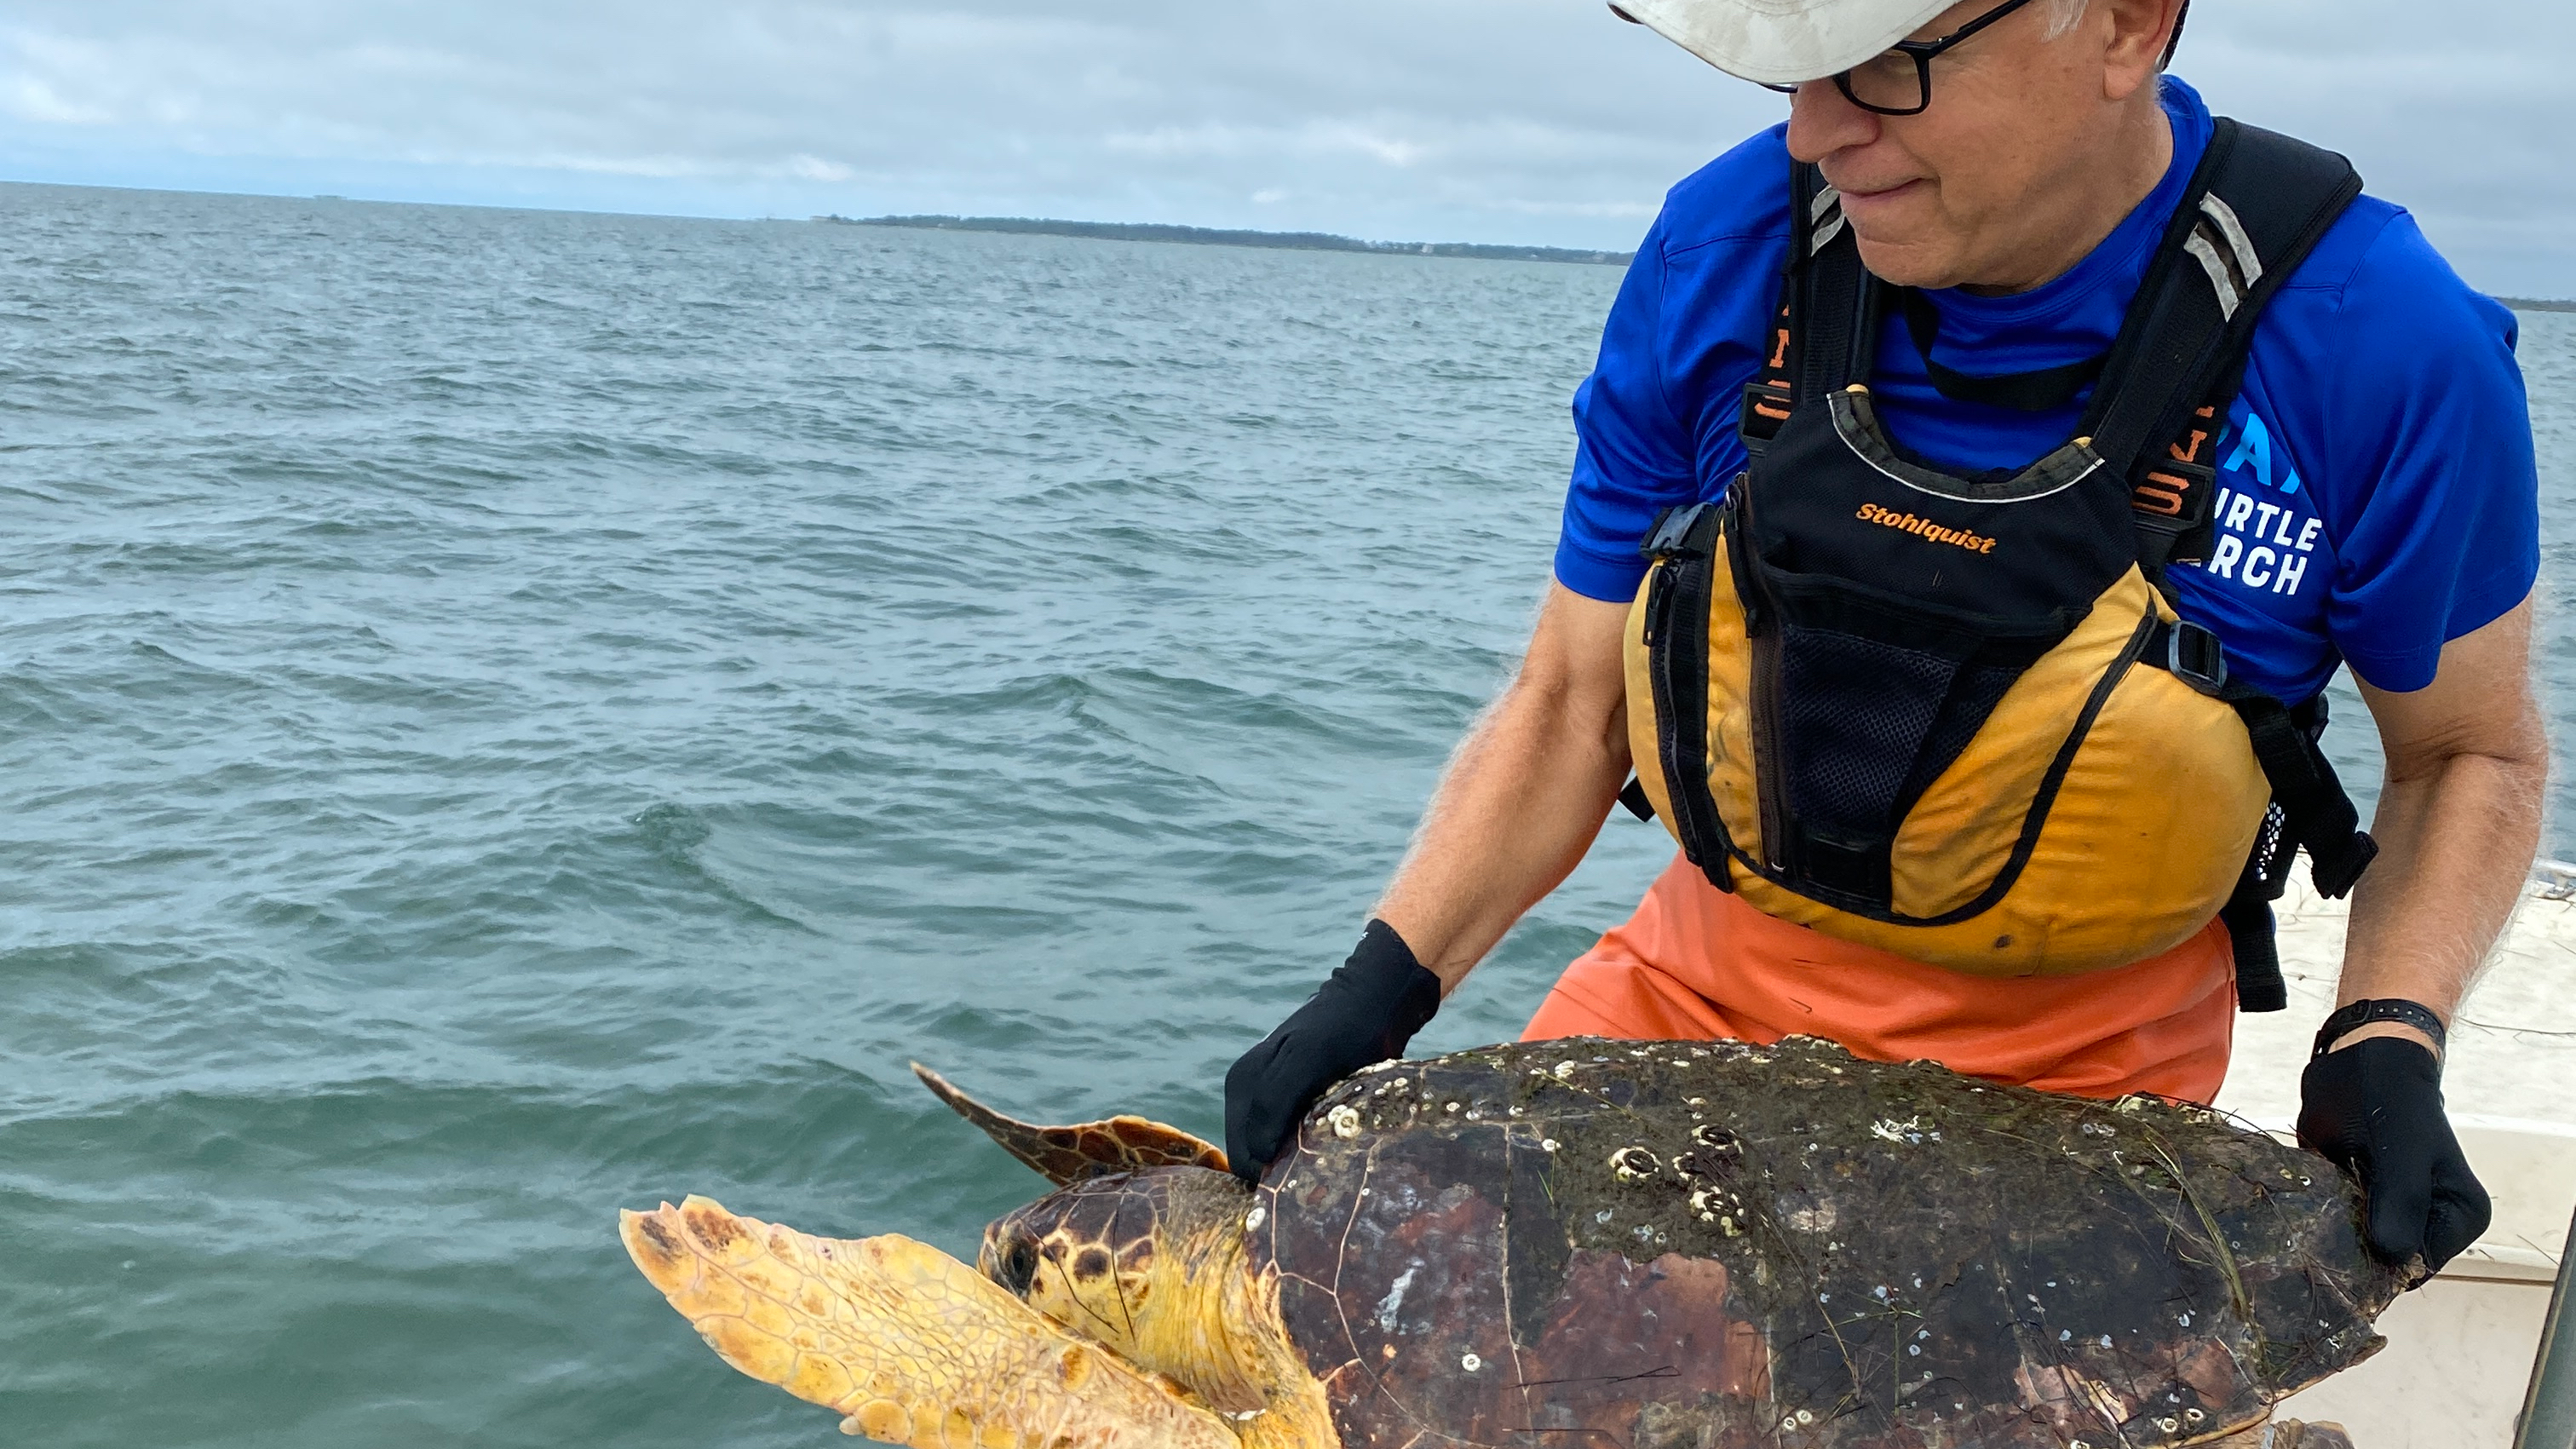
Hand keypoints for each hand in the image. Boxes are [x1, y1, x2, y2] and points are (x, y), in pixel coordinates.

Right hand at [1223, 920, 1441, 1182]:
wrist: (1377, 999)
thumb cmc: (1347, 1029)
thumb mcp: (1308, 1060)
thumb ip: (1274, 1102)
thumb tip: (1255, 1153)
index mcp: (1242, 1085)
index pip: (1241, 1157)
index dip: (1268, 1178)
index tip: (1306, 1185)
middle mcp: (1247, 1091)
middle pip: (1253, 1156)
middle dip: (1280, 1172)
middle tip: (1322, 1178)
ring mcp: (1269, 1094)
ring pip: (1272, 1150)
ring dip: (1295, 1163)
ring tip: (1329, 1162)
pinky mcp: (1293, 1098)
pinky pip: (1290, 1138)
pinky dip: (1307, 1150)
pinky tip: (1331, 1147)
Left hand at [2296, 1035, 2489, 1279]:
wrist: (2363, 1055)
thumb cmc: (2390, 1097)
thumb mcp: (2400, 1150)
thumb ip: (2401, 1202)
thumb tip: (2395, 1258)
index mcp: (2459, 1217)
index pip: (2415, 1270)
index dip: (2376, 1266)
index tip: (2339, 1243)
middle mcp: (2432, 1221)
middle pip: (2385, 1261)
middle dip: (2350, 1246)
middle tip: (2320, 1216)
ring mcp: (2396, 1210)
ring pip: (2357, 1244)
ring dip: (2329, 1228)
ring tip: (2314, 1197)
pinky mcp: (2364, 1195)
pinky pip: (2337, 1219)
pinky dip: (2318, 1209)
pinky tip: (2307, 1189)